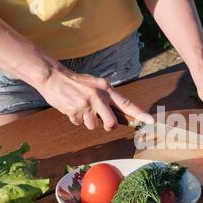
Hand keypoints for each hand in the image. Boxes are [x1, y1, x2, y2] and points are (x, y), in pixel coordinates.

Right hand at [36, 65, 152, 130]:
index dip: (139, 113)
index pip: (126, 103)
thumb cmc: (76, 82)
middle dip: (108, 125)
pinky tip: (72, 108)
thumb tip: (119, 114)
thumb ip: (107, 97)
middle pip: (111, 123)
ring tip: (82, 108)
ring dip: (87, 121)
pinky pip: (79, 123)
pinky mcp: (74, 111)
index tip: (150, 121)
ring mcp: (86, 105)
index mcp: (106, 89)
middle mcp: (98, 97)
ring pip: (93, 126)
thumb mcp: (95, 84)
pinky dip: (76, 119)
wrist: (52, 76)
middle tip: (102, 120)